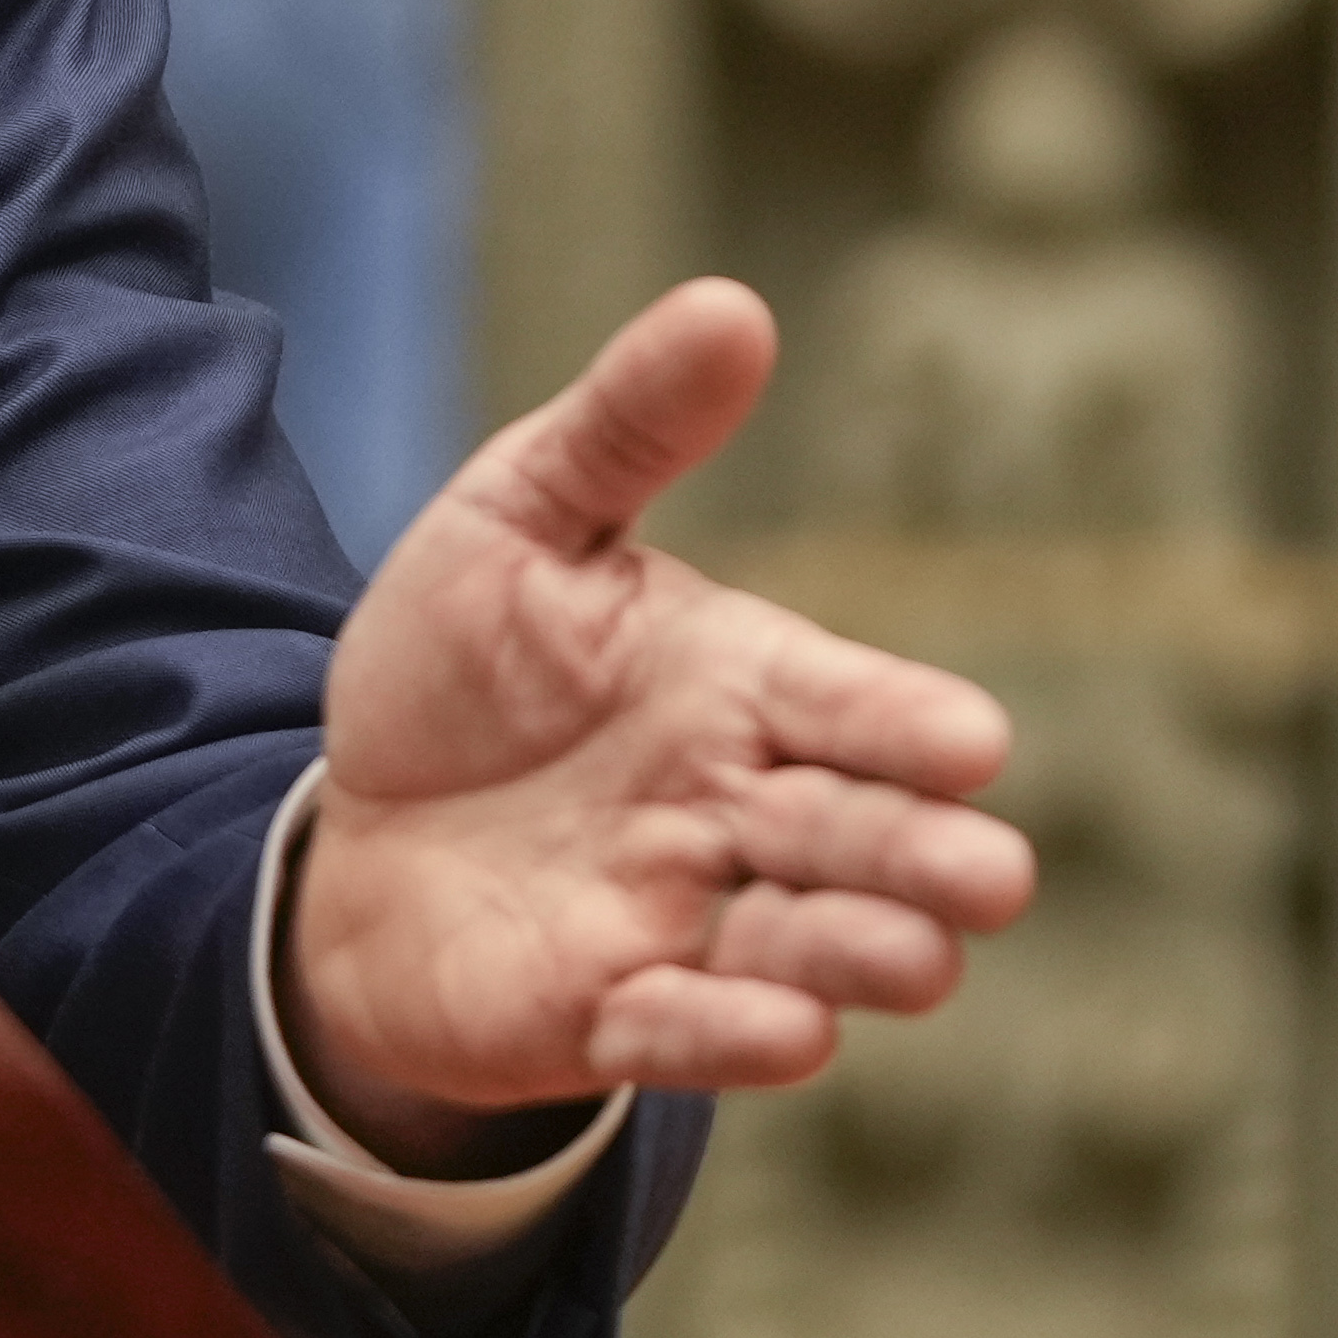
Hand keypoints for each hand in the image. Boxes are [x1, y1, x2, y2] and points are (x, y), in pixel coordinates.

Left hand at [278, 278, 1033, 1171]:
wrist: (350, 818)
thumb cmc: (462, 665)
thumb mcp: (520, 520)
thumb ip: (628, 424)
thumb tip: (734, 303)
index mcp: (741, 684)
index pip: (852, 702)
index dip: (905, 724)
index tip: (968, 742)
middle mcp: (742, 808)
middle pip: (864, 835)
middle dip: (926, 856)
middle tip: (987, 875)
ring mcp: (685, 916)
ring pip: (810, 947)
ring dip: (865, 956)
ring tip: (916, 961)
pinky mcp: (611, 1012)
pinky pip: (688, 1032)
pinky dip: (736, 1034)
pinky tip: (788, 1033)